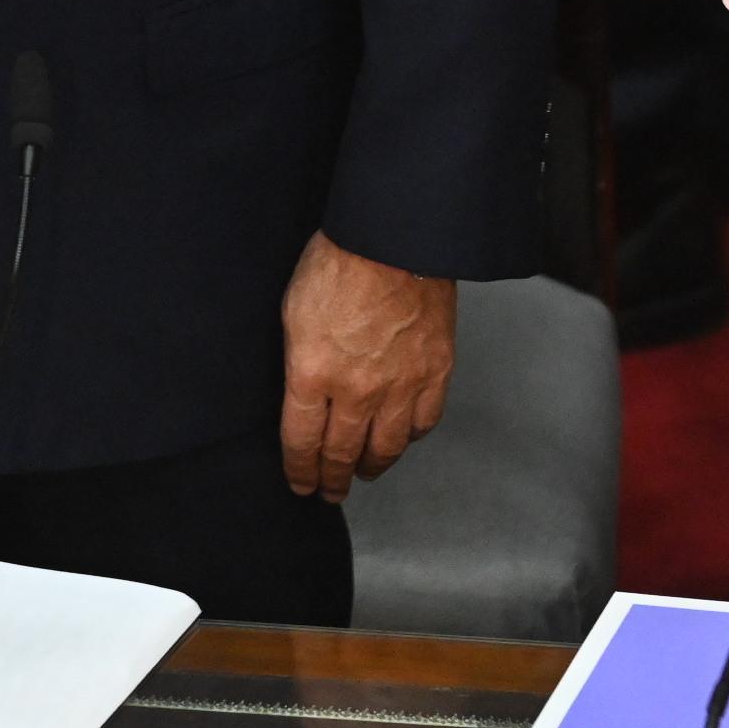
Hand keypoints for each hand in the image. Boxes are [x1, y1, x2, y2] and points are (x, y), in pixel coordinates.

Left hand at [278, 231, 455, 502]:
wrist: (394, 236)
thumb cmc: (338, 262)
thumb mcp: (293, 313)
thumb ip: (298, 364)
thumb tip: (304, 397)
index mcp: (311, 373)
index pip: (301, 443)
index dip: (299, 471)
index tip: (300, 484)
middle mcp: (355, 390)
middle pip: (341, 454)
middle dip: (332, 479)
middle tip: (329, 492)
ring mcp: (400, 384)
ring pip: (386, 448)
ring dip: (371, 467)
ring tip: (364, 472)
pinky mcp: (435, 372)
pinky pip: (423, 422)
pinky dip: (411, 437)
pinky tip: (402, 437)